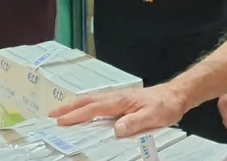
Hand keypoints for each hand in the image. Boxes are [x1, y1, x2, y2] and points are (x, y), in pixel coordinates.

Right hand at [50, 83, 188, 137]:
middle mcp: (115, 97)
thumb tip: (116, 130)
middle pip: (86, 101)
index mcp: (119, 101)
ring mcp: (117, 98)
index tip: (61, 121)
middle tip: (51, 114)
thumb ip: (134, 123)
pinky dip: (85, 105)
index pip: (93, 109)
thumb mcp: (153, 116)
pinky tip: (84, 109)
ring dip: (74, 105)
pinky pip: (98, 102)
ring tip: (61, 112)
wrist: (175, 96)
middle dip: (68, 107)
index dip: (76, 116)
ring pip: (90, 100)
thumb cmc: (165, 106)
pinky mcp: (121, 101)